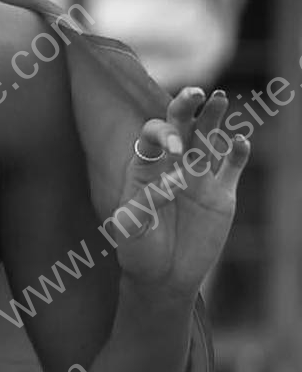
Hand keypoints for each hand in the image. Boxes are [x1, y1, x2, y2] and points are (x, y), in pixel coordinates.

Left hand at [110, 88, 247, 298]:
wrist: (163, 278)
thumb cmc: (138, 253)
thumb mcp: (131, 230)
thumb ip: (145, 204)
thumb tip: (175, 180)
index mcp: (146, 170)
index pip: (152, 138)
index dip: (163, 134)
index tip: (175, 148)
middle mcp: (173, 168)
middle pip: (180, 127)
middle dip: (186, 107)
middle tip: (197, 92)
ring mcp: (198, 179)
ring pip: (208, 140)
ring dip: (214, 119)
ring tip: (219, 99)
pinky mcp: (221, 195)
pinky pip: (231, 168)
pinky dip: (238, 154)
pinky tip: (240, 142)